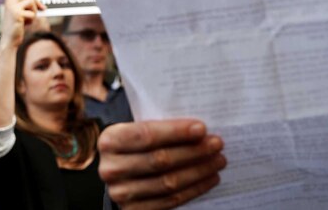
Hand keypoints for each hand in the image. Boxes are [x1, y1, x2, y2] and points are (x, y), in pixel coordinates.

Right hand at [0, 0, 44, 49]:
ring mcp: (13, 8)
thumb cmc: (16, 27)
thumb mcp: (20, 14)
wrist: (9, 40)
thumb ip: (27, 7)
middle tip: (42, 8)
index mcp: (8, 2)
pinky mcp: (17, 15)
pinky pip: (32, 13)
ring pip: (31, 2)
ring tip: (28, 19)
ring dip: (34, 11)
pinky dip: (32, 20)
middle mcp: (9, 3)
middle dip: (36, 0)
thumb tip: (42, 5)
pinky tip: (25, 25)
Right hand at [98, 119, 225, 208]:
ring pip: (168, 182)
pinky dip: (194, 189)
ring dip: (199, 171)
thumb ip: (159, 126)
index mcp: (110, 141)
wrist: (120, 174)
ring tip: (217, 161)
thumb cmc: (135, 145)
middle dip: (193, 151)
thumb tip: (199, 130)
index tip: (202, 128)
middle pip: (160, 160)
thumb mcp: (136, 130)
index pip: (146, 135)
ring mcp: (121, 193)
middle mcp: (111, 168)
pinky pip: (170, 201)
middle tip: (217, 144)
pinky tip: (209, 179)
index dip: (176, 132)